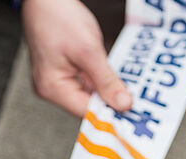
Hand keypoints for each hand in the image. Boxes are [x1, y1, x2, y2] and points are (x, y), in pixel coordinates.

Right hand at [22, 0, 132, 117]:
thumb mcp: (89, 51)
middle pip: (87, 104)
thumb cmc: (58, 18)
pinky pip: (84, 82)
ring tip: (121, 80)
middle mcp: (51, 89)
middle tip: (134, 94)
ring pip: (88, 93)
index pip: (87, 112)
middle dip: (109, 98)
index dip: (110, 111)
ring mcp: (55, 81)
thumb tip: (122, 105)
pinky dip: (98, 78)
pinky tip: (108, 71)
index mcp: (52, 88)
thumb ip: (107, 81)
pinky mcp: (62, 72)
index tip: (133, 112)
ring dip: (105, 86)